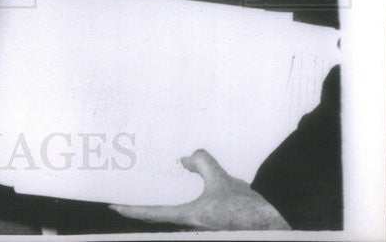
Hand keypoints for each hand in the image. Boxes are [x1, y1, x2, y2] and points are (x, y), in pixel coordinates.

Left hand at [109, 149, 290, 230]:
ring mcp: (203, 222)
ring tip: (153, 177)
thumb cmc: (248, 212)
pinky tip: (187, 177)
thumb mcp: (223, 181)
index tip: (113, 205)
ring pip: (177, 207)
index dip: (130, 209)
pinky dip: (186, 193)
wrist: (272, 227)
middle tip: (128, 186)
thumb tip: (187, 157)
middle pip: (160, 211)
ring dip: (167, 195)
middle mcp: (192, 223)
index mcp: (189, 217)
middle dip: (145, 199)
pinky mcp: (214, 219)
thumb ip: (203, 164)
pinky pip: (192, 205)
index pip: (151, 213)